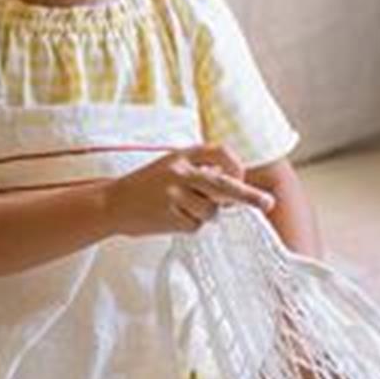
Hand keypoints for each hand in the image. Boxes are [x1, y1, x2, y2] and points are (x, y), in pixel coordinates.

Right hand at [104, 145, 273, 238]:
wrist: (112, 204)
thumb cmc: (146, 186)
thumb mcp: (171, 167)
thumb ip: (199, 171)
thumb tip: (233, 189)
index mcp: (182, 155)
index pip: (221, 153)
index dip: (236, 166)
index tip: (239, 177)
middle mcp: (180, 172)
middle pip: (223, 185)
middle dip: (248, 195)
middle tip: (268, 204)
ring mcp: (174, 195)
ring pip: (210, 211)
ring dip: (203, 215)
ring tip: (179, 209)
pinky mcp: (170, 217)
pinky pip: (195, 226)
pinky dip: (189, 225)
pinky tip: (170, 219)